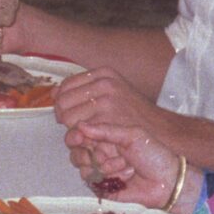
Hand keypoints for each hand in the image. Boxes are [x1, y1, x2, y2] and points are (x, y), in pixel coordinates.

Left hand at [52, 66, 170, 146]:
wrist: (160, 130)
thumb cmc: (136, 114)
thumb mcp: (114, 92)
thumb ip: (85, 90)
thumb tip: (54, 93)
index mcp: (104, 73)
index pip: (66, 85)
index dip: (62, 101)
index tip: (67, 112)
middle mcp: (104, 84)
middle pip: (62, 101)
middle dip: (63, 116)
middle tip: (74, 127)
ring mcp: (105, 101)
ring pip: (67, 117)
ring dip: (71, 129)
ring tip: (85, 134)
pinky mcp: (106, 120)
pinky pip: (78, 130)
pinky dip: (81, 138)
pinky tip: (92, 140)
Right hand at [65, 117, 181, 206]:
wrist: (167, 182)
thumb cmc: (154, 155)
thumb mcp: (132, 135)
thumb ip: (105, 130)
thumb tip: (80, 125)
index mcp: (107, 137)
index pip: (82, 133)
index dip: (76, 135)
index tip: (78, 137)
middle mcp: (101, 152)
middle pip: (77, 150)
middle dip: (87, 152)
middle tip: (102, 154)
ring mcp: (101, 170)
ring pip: (82, 166)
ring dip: (101, 165)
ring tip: (122, 165)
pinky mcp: (102, 187)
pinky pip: (90, 181)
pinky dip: (105, 178)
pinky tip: (122, 178)